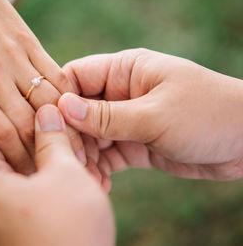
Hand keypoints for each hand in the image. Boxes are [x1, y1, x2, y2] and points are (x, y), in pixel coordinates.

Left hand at [0, 0, 84, 172]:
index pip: (1, 133)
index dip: (18, 159)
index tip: (25, 175)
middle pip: (28, 123)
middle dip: (40, 152)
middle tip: (46, 169)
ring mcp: (14, 55)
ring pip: (48, 102)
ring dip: (60, 129)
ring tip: (64, 148)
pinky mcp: (30, 41)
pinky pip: (56, 75)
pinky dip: (66, 99)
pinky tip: (70, 115)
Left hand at [0, 105, 113, 245]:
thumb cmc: (69, 232)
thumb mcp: (64, 174)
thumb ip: (51, 138)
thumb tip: (46, 111)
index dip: (16, 122)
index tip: (43, 119)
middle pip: (0, 160)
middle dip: (33, 149)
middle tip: (63, 144)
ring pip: (13, 184)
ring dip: (40, 173)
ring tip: (71, 168)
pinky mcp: (5, 242)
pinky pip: (18, 208)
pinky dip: (39, 196)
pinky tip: (67, 195)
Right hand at [58, 48, 242, 180]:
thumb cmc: (208, 114)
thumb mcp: (155, 114)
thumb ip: (107, 115)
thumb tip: (61, 107)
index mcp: (125, 71)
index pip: (76, 77)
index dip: (57, 98)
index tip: (47, 124)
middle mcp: (121, 93)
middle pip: (78, 111)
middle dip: (70, 136)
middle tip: (68, 161)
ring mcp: (127, 120)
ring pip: (90, 137)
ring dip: (83, 157)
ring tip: (83, 178)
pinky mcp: (134, 144)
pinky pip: (107, 156)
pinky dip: (100, 170)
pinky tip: (99, 184)